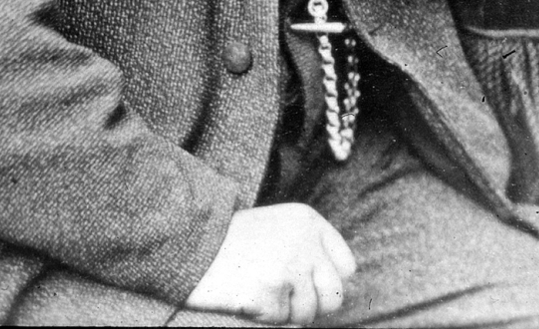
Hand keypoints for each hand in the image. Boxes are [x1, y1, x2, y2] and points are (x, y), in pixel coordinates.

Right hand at [184, 204, 355, 324]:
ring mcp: (290, 266)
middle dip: (313, 304)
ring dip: (286, 311)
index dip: (328, 281)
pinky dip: (266, 315)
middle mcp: (305, 241)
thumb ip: (310, 248)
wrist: (192, 242)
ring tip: (260, 287)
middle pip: (335, 295)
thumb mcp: (279, 229)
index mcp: (308, 220)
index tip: (308, 283)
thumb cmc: (235, 241)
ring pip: (310, 314)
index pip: (347, 266)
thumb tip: (338, 288)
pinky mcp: (272, 292)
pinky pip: (282, 321)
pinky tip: (248, 293)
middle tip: (284, 294)